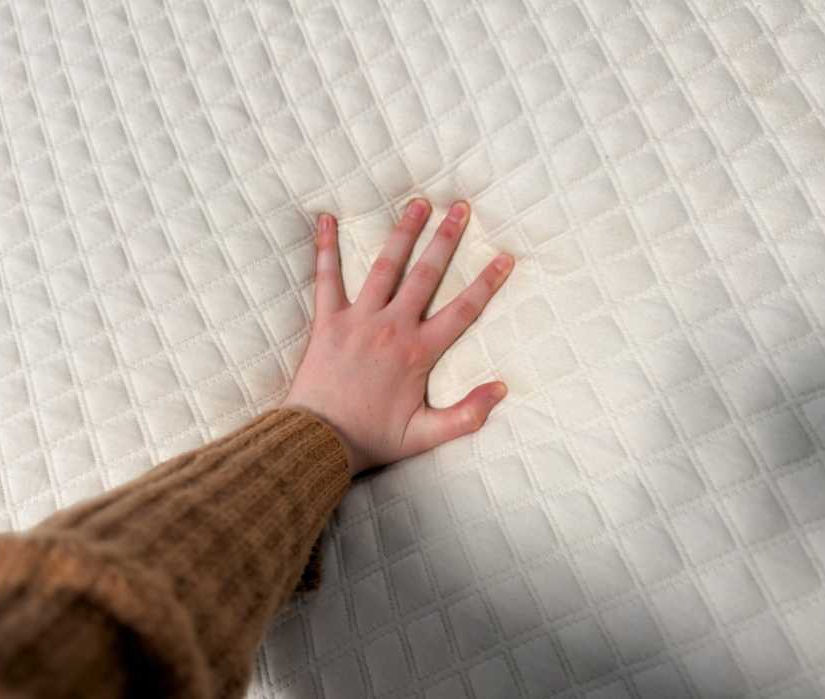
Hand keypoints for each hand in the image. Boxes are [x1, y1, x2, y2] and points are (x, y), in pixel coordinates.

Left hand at [283, 200, 512, 476]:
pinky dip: (325, 248)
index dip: (487, 282)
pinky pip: (326, 277)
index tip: (505, 256)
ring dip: (403, 233)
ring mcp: (358, 320)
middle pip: (426, 275)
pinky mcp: (327, 321)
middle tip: (460, 208)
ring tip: (418, 204)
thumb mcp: (426, 436)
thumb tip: (502, 389)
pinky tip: (325, 219)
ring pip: (385, 267)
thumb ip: (467, 415)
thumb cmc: (372, 439)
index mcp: (418, 352)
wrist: (318, 441)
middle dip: (446, 239)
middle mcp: (392, 327)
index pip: (463, 310)